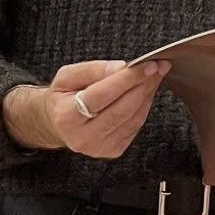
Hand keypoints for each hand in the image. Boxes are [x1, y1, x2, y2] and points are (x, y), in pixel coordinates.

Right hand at [6, 59, 170, 157]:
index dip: (127, 79)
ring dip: (147, 94)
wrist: (57, 123)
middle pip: (122, 108)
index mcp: (66, 117)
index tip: (148, 65)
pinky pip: (135, 126)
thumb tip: (121, 68)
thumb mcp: (67, 76)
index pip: (101, 95)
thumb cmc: (63, 98)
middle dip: (143, 85)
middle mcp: (82, 137)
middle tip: (157, 67)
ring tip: (153, 77)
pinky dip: (143, 107)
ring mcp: (98, 147)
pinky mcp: (112, 150)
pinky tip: (142, 94)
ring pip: (133, 117)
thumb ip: (93, 70)